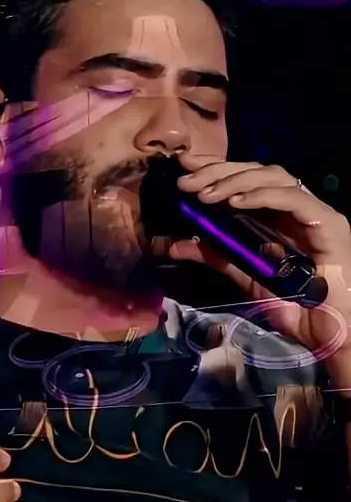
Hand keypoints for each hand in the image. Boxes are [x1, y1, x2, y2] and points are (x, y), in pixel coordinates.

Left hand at [169, 154, 350, 356]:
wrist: (327, 333)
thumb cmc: (294, 307)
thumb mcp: (244, 275)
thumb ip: (214, 256)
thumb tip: (173, 244)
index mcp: (278, 215)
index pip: (246, 179)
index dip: (215, 170)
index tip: (183, 168)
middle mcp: (296, 207)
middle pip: (257, 171)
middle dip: (219, 171)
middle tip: (186, 180)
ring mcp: (314, 211)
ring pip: (274, 176)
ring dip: (235, 181)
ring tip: (204, 194)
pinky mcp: (328, 222)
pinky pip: (293, 198)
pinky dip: (261, 195)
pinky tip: (234, 201)